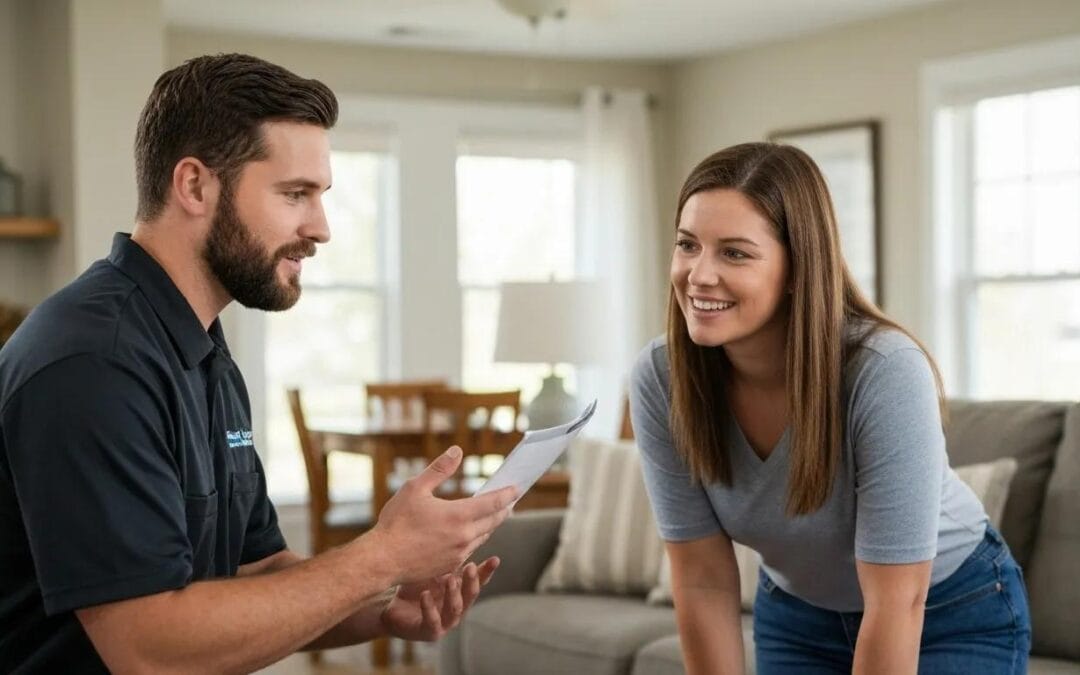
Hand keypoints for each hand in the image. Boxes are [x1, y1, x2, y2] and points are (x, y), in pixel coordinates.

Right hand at [370, 446, 516, 584]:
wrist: (382, 560)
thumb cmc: (396, 522)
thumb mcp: (415, 488)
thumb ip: (440, 469)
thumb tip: (457, 450)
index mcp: (459, 515)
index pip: (493, 503)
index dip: (507, 494)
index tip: (517, 488)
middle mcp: (464, 536)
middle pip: (494, 521)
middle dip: (504, 509)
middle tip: (510, 500)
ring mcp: (459, 553)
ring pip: (484, 536)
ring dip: (491, 524)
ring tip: (494, 514)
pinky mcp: (451, 565)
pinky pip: (471, 549)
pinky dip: (476, 538)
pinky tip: (471, 533)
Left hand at [379, 558, 500, 640]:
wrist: (393, 610)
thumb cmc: (416, 588)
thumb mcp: (433, 571)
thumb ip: (448, 560)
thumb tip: (458, 533)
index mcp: (460, 592)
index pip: (479, 581)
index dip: (487, 571)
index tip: (495, 559)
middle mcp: (457, 608)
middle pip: (470, 595)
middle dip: (471, 581)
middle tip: (470, 567)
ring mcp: (445, 622)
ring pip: (454, 609)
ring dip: (453, 594)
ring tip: (449, 579)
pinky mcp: (429, 631)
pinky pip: (431, 620)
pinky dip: (429, 607)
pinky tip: (425, 594)